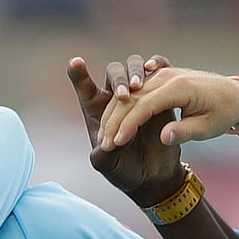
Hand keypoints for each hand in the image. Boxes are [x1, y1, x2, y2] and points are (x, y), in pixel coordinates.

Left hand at [68, 56, 182, 202]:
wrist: (154, 176)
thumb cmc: (124, 170)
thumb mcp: (108, 166)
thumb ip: (103, 156)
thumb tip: (106, 146)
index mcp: (97, 110)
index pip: (85, 87)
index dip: (79, 74)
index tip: (76, 62)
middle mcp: (117, 98)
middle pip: (113, 72)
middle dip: (118, 79)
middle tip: (126, 95)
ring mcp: (140, 95)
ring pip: (135, 67)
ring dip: (135, 71)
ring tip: (139, 87)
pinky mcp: (162, 96)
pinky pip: (160, 71)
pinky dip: (158, 64)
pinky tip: (156, 69)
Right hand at [99, 67, 238, 148]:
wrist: (235, 94)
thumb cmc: (223, 113)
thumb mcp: (208, 128)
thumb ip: (185, 132)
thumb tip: (164, 137)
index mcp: (179, 88)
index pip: (144, 106)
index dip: (127, 125)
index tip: (116, 143)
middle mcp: (167, 77)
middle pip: (131, 98)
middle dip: (115, 121)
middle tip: (105, 144)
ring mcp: (162, 75)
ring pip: (129, 94)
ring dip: (115, 114)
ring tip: (106, 136)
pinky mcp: (159, 78)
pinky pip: (135, 91)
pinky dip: (122, 105)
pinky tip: (113, 119)